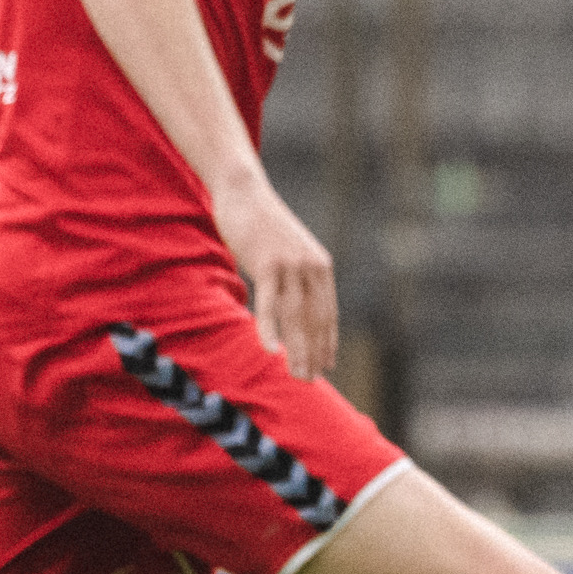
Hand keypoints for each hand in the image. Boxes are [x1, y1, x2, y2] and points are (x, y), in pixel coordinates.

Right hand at [213, 169, 337, 376]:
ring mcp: (290, 265)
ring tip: (296, 376)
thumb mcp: (288, 252)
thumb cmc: (263, 225)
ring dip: (297, 350)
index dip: (327, 341)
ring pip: (296, 317)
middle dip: (314, 353)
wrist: (245, 192)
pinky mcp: (267, 263)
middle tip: (310, 381)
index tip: (327, 365)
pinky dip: (269, 329)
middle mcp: (311, 267)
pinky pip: (269, 304)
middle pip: (315, 320)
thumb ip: (297, 277)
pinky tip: (271, 351)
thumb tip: (297, 304)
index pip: (327, 313)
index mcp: (321, 266)